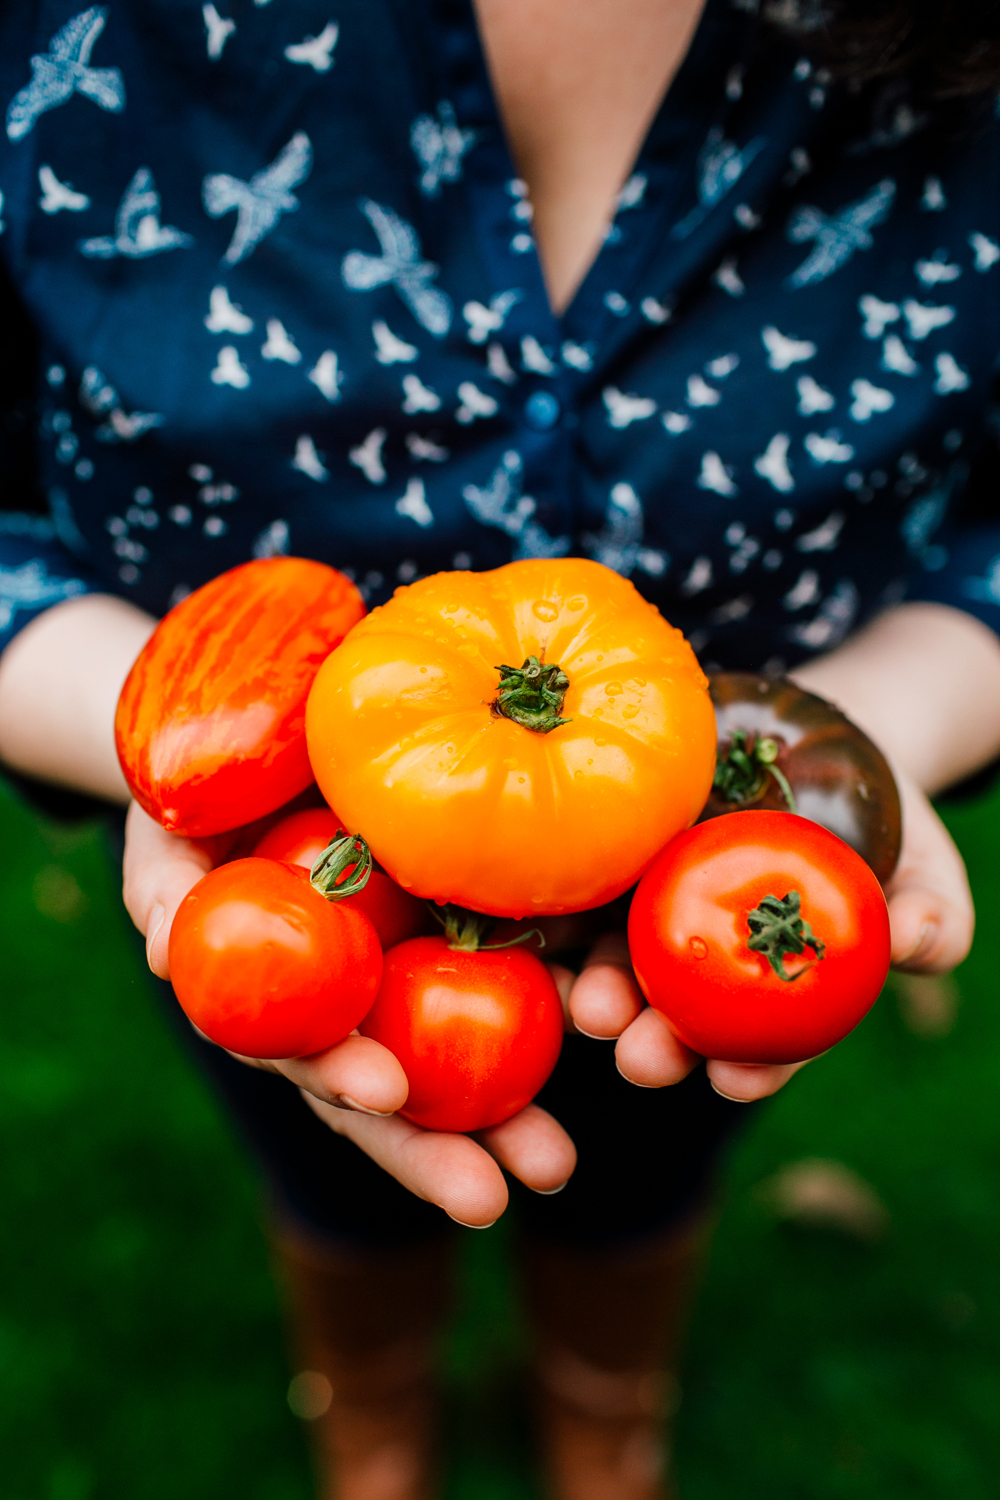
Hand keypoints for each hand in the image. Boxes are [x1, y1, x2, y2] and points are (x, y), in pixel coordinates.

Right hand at [122, 801, 575, 1224]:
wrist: (275, 733)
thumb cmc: (208, 794)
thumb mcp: (169, 826)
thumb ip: (164, 885)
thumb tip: (166, 955)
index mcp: (290, 992)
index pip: (314, 1053)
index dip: (343, 1077)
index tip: (383, 1092)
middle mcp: (359, 998)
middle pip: (402, 1085)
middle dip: (441, 1147)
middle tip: (496, 1195)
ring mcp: (420, 963)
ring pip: (470, 1049)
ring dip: (511, 1111)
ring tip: (553, 1164)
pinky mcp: (483, 913)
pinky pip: (531, 956)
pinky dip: (564, 989)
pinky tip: (602, 1015)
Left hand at [566, 772, 972, 1103]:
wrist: (823, 737)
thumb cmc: (885, 819)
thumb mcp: (925, 866)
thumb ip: (931, 918)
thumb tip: (912, 942)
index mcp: (773, 986)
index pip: (764, 1048)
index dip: (752, 1071)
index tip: (737, 1082)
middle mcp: (705, 959)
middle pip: (673, 1016)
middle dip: (653, 1045)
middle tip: (640, 1057)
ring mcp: (652, 905)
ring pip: (615, 960)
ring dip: (596, 990)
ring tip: (587, 1006)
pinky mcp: (614, 850)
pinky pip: (578, 885)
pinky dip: (557, 913)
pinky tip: (540, 925)